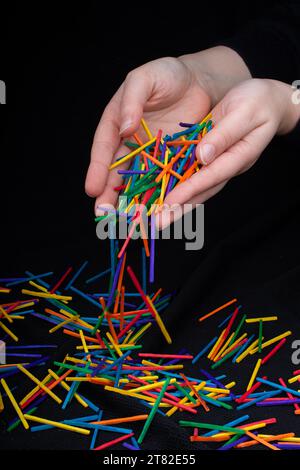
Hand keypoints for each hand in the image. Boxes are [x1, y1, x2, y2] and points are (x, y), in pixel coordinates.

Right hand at [85, 47, 250, 213]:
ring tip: (123, 220)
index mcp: (117, 122)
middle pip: (116, 171)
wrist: (200, 81)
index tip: (92, 188)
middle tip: (102, 214)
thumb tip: (124, 127)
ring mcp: (150, 154)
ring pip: (136, 181)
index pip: (104, 147)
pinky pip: (161, 181)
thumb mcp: (145, 78)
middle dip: (108, 193)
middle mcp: (130, 142)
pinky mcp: (170, 161)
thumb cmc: (168, 75)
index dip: (97, 169)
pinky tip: (152, 212)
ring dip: (129, 201)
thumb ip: (132, 100)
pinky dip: (155, 196)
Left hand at [159, 78, 299, 225]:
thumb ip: (225, 134)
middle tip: (157, 225)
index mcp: (239, 156)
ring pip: (195, 188)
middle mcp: (226, 166)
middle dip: (178, 209)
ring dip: (175, 204)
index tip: (169, 203)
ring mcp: (217, 164)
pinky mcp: (208, 158)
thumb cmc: (259, 102)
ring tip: (155, 219)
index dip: (189, 190)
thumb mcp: (245, 112)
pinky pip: (190, 175)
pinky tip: (160, 195)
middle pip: (201, 192)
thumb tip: (203, 156)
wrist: (267, 100)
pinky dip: (175, 187)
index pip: (211, 177)